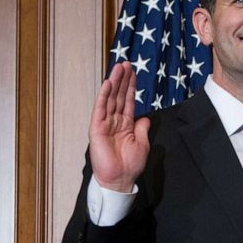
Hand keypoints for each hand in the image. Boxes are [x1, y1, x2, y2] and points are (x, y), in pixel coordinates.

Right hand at [89, 62, 149, 192]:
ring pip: (110, 99)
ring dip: (114, 83)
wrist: (120, 178)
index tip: (133, 73)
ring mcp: (105, 123)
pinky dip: (104, 96)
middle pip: (118, 96)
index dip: (130, 87)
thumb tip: (145, 118)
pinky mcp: (97, 128)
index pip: (127, 101)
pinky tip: (108, 84)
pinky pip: (100, 109)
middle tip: (126, 63)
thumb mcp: (142, 143)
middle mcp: (114, 121)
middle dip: (122, 80)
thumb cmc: (130, 164)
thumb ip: (142, 129)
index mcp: (125, 124)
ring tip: (119, 68)